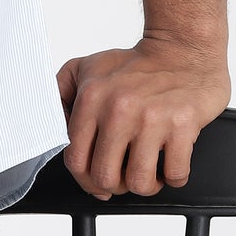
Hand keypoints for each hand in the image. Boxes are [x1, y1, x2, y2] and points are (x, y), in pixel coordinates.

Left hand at [55, 36, 230, 198]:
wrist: (182, 49)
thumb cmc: (134, 65)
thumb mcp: (85, 69)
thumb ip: (60, 96)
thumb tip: (52, 131)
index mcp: (92, 98)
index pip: (76, 160)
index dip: (85, 180)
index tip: (96, 181)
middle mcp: (119, 109)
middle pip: (105, 177)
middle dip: (115, 186)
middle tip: (124, 175)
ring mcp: (152, 118)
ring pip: (139, 182)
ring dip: (145, 184)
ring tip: (147, 169)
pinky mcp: (183, 125)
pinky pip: (175, 174)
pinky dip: (174, 177)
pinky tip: (169, 162)